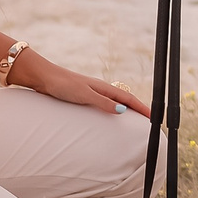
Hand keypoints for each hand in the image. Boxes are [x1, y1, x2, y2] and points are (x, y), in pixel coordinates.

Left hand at [12, 50, 149, 116]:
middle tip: (148, 119)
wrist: (44, 77)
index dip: (142, 108)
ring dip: (126, 109)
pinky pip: (105, 104)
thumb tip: (123, 111)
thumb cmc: (63, 84)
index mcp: (104, 88)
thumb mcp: (85, 95)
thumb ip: (103, 103)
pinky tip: (109, 114)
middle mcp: (101, 89)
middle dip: (137, 109)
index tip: (153, 117)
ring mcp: (92, 92)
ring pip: (115, 101)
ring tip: (133, 119)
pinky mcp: (83, 96)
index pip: (129, 99)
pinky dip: (113, 109)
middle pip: (125, 100)